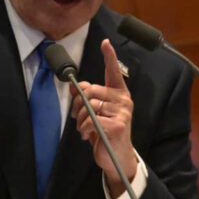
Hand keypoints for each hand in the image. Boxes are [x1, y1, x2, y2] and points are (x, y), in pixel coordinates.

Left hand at [71, 39, 135, 195]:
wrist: (118, 156)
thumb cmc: (106, 132)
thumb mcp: (95, 113)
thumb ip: (87, 99)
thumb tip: (74, 87)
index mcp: (120, 94)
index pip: (114, 72)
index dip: (109, 56)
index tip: (105, 42)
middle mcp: (124, 100)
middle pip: (91, 91)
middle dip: (78, 104)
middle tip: (75, 116)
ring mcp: (122, 113)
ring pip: (89, 106)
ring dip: (80, 119)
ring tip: (82, 128)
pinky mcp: (117, 126)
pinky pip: (91, 121)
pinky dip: (83, 129)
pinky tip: (86, 135)